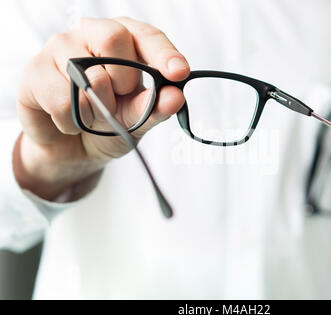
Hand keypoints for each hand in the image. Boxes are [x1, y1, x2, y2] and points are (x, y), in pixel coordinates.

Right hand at [14, 17, 188, 199]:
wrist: (72, 148)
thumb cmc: (108, 124)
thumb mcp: (137, 119)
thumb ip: (155, 107)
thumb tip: (175, 96)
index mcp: (122, 39)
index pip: (146, 35)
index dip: (163, 52)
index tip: (179, 72)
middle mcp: (89, 34)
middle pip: (113, 37)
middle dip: (124, 81)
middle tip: (119, 99)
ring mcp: (59, 48)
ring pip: (89, 75)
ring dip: (98, 110)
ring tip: (92, 114)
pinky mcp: (35, 71)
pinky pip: (64, 100)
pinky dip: (74, 122)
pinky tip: (71, 121)